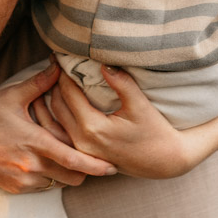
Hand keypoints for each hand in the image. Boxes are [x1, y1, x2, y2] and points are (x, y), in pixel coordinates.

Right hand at [0, 63, 117, 191]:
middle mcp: (32, 166)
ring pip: (58, 183)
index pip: (74, 160)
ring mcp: (23, 180)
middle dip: (86, 171)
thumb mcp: (12, 96)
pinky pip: (41, 187)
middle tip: (93, 160)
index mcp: (36, 143)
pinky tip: (44, 162)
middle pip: (73, 178)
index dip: (96, 165)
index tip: (113, 166)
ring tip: (67, 159)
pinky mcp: (15, 188)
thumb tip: (59, 66)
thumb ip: (40, 84)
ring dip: (66, 174)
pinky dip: (48, 178)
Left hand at [47, 66, 198, 178]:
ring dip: (53, 98)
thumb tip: (104, 63)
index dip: (63, 72)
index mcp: (93, 128)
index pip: (69, 92)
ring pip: (55, 119)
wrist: (164, 162)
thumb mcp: (140, 105)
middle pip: (57, 105)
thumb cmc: (156, 133)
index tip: (61, 55)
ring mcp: (80, 151)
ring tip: (56, 79)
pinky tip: (62, 101)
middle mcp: (81, 141)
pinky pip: (61, 131)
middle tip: (56, 63)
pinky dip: (57, 114)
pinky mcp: (82, 155)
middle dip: (54, 82)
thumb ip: (122, 83)